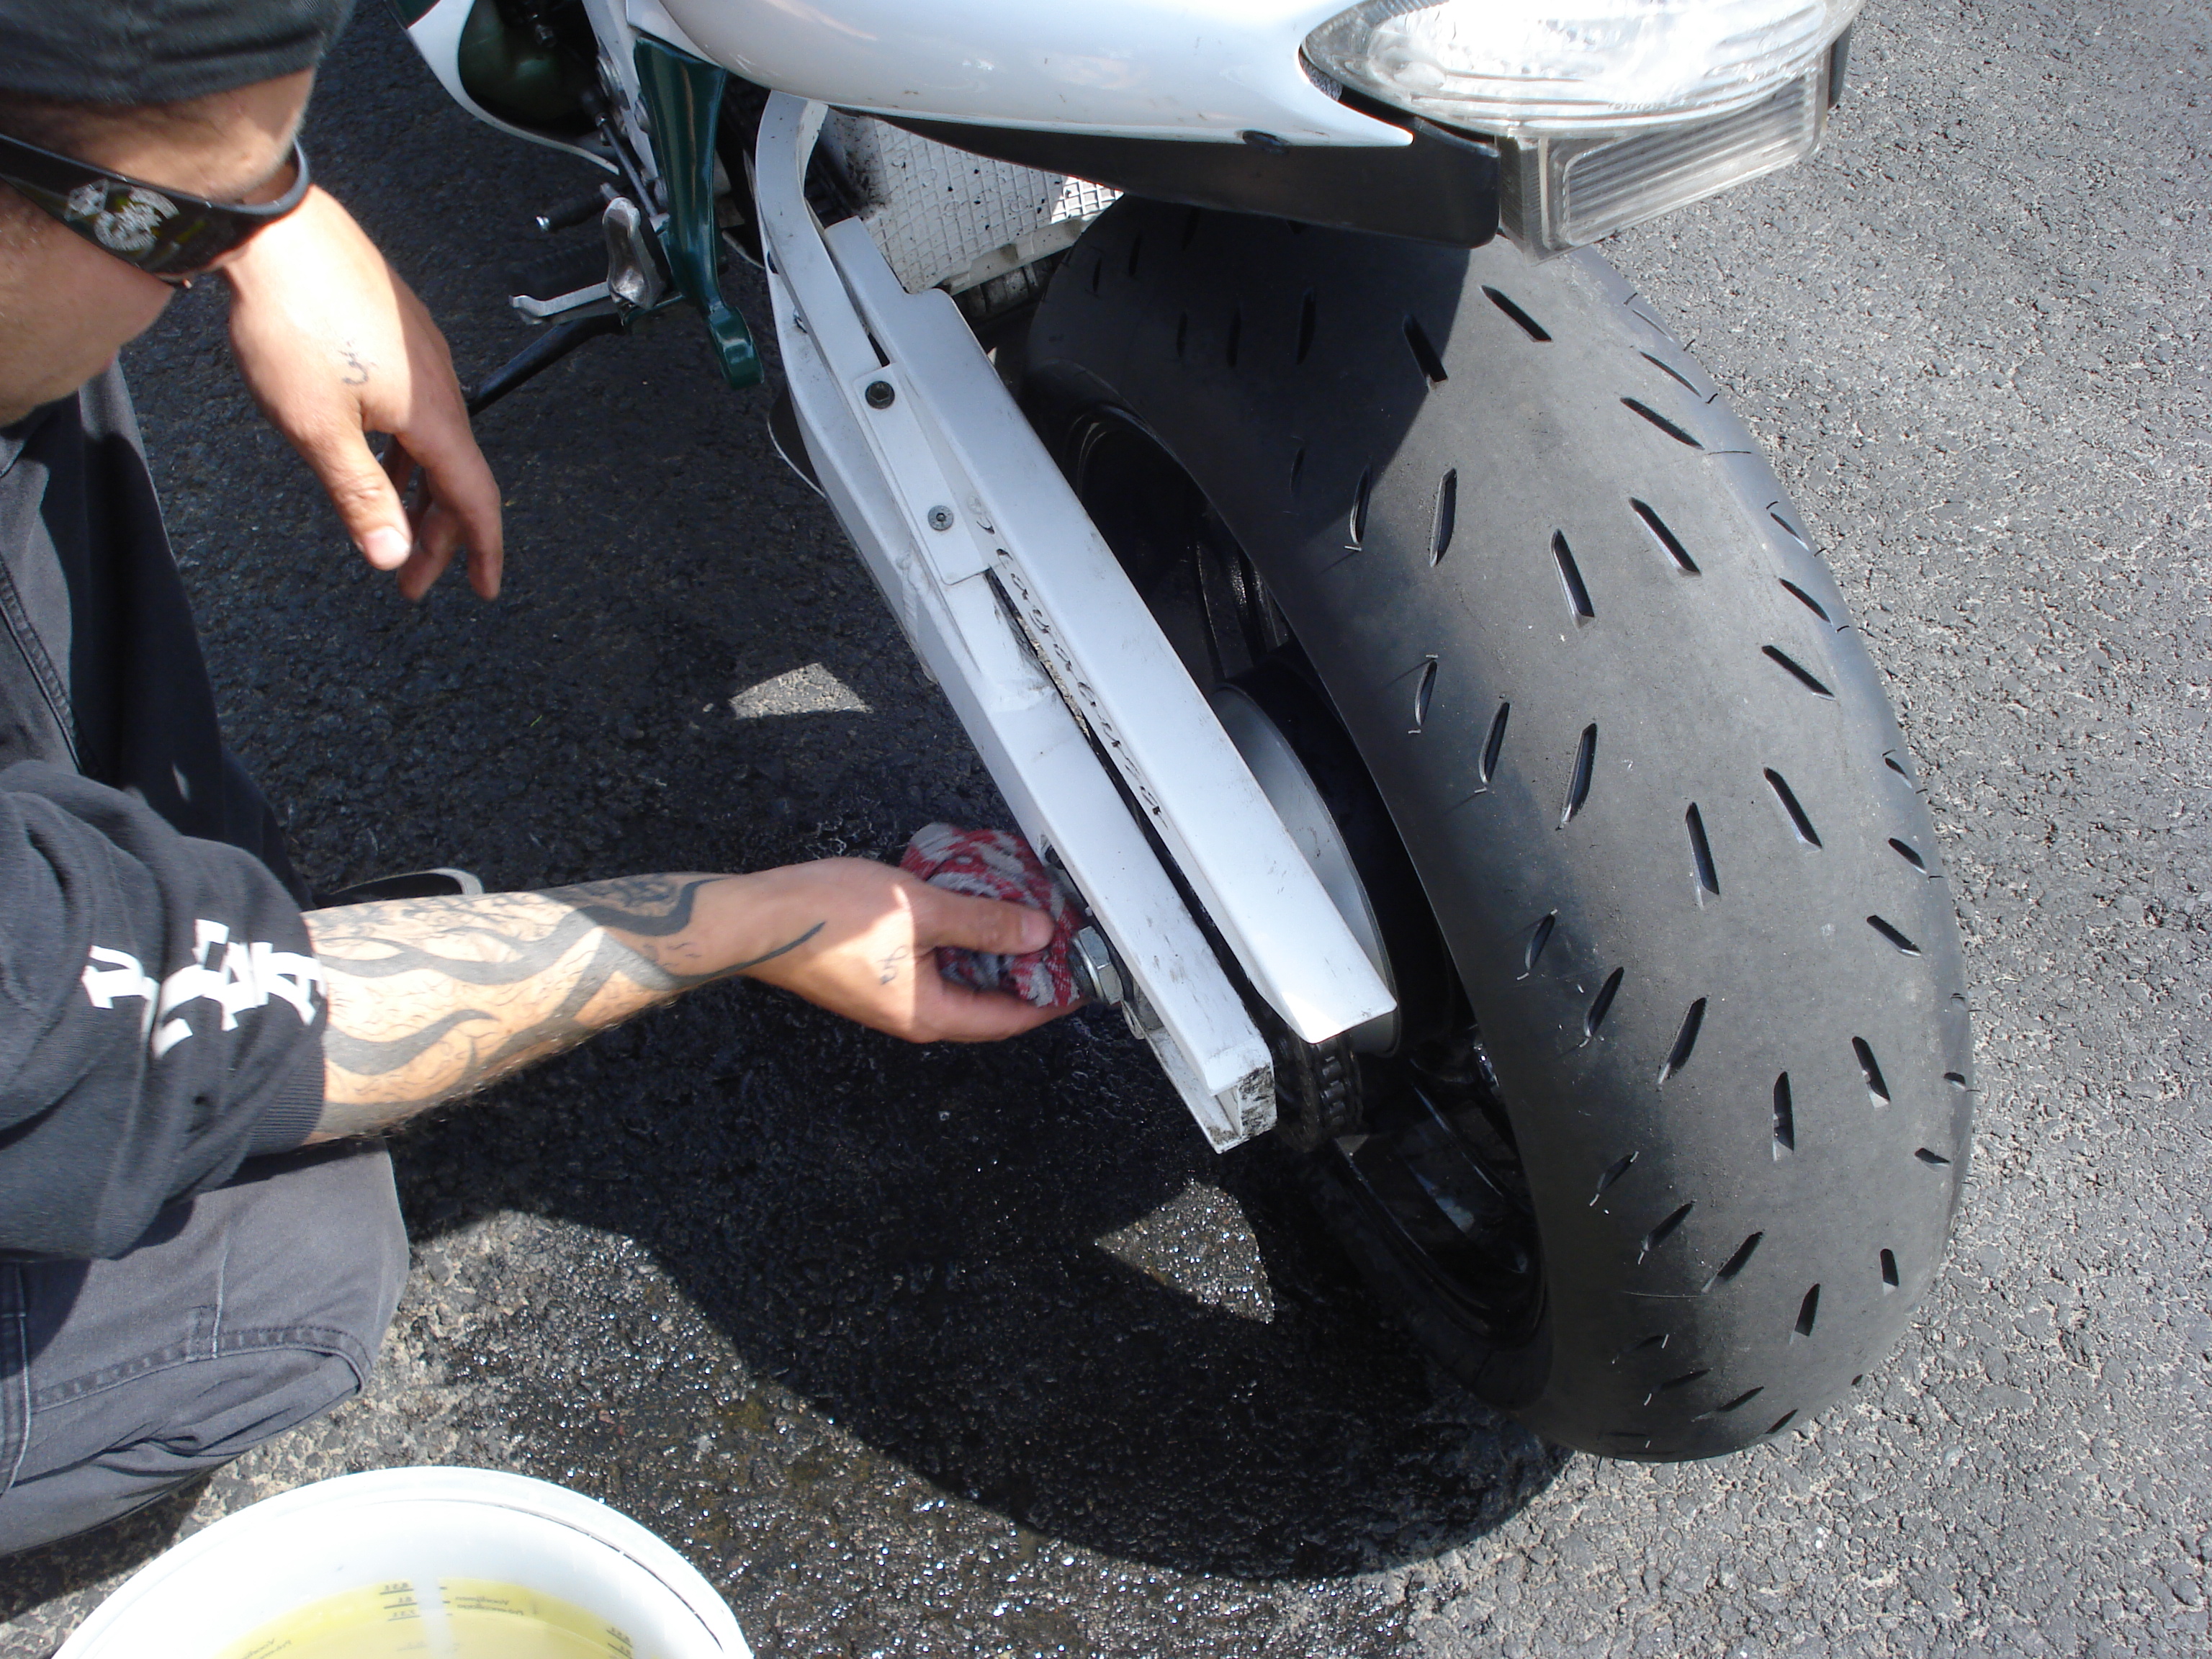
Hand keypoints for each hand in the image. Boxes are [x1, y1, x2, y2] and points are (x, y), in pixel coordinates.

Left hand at [224, 186, 503, 600]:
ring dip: (415, 492)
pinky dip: (403, 451)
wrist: (272, 231)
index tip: (483, 587)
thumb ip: (360, 496)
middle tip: (409, 579)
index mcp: (433, 413)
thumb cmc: (292, 320)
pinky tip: (374, 456)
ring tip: (388, 524)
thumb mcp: (317, 428)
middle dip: (434, 534)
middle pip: (454, 476)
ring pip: (432, 442)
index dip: (482, 549)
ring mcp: (418, 355)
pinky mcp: (393, 334)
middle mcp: (440, 383)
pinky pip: (414, 410)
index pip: (476, 498)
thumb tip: (393, 556)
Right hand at [729, 859, 1071, 1042]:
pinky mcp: (879, 972)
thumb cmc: (824, 919)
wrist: (755, 918)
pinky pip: (935, 964)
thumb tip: (1037, 933)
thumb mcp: (921, 910)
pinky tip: (968, 908)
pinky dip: (960, 942)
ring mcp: (894, 995)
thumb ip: (984, 923)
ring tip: (1021, 914)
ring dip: (992, 952)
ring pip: (962, 980)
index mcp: (930, 1015)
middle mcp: (914, 1015)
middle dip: (1027, 971)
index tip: (1083, 976)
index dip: (1053, 998)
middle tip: (1059, 936)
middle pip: (989, 1002)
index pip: (1011, 1019)